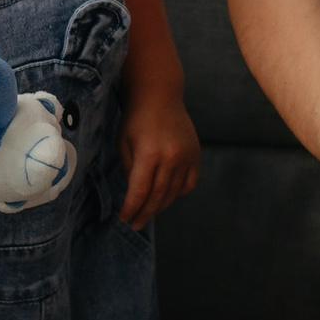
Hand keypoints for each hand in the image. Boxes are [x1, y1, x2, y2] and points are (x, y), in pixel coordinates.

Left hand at [116, 87, 201, 227]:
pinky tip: (166, 194)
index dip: (131, 208)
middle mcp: (171, 157)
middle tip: (135, 224)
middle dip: (144, 213)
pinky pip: (189, 183)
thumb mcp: (124, 144)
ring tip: (148, 211)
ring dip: (160, 205)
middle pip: (157, 196)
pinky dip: (178, 192)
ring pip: (174, 192)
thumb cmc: (135, 118)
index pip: (140, 191)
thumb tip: (136, 194)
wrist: (159, 95)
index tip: (124, 218)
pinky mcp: (195, 154)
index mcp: (149, 154)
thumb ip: (130, 171)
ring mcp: (186, 156)